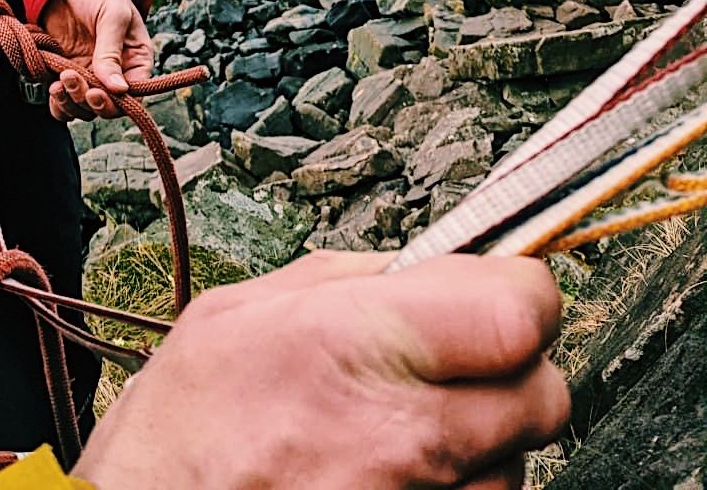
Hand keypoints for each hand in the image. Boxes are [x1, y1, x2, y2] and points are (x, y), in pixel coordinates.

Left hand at [40, 0, 152, 121]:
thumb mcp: (112, 15)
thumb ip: (112, 51)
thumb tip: (118, 88)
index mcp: (135, 60)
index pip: (133, 96)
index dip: (116, 103)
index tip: (97, 92)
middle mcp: (114, 73)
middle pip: (106, 107)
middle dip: (88, 100)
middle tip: (72, 78)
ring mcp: (88, 75)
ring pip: (83, 109)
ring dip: (71, 103)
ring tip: (60, 83)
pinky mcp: (65, 74)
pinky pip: (63, 102)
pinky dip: (58, 103)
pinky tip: (52, 87)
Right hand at [75, 252, 569, 489]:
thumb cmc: (186, 427)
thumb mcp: (247, 308)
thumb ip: (358, 278)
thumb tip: (440, 264)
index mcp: (357, 342)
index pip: (520, 310)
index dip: (519, 290)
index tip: (499, 288)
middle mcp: (404, 435)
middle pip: (544, 393)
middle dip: (512, 367)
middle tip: (457, 359)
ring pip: (520, 463)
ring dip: (485, 440)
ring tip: (405, 428)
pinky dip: (457, 489)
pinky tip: (397, 475)